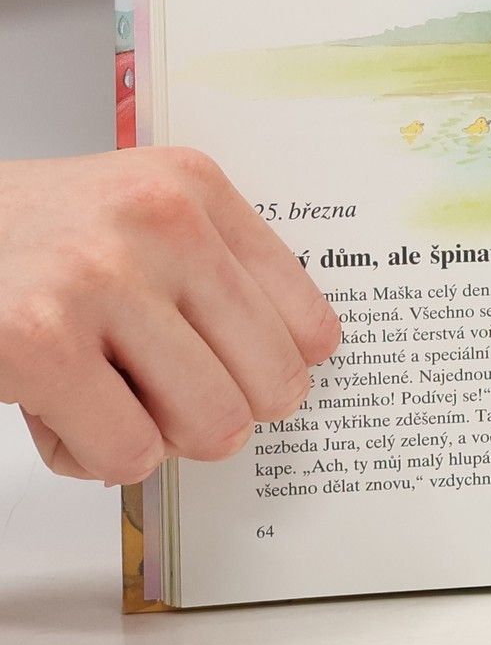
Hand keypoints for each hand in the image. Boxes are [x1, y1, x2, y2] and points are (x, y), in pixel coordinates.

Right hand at [0, 150, 339, 484]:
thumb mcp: (132, 217)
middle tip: (170, 406)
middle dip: (222, 416)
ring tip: (107, 400)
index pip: (308, 319)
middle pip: (271, 382)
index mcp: (192, 186)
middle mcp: (159, 221)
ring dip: (160, 439)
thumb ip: (212, 274)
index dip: (280, 373)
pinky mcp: (38, 343)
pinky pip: (130, 453)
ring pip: (211, 423)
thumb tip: (299, 368)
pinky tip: (60, 415)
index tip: (251, 383)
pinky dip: (96, 458)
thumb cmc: (22, 240)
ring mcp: (100, 279)